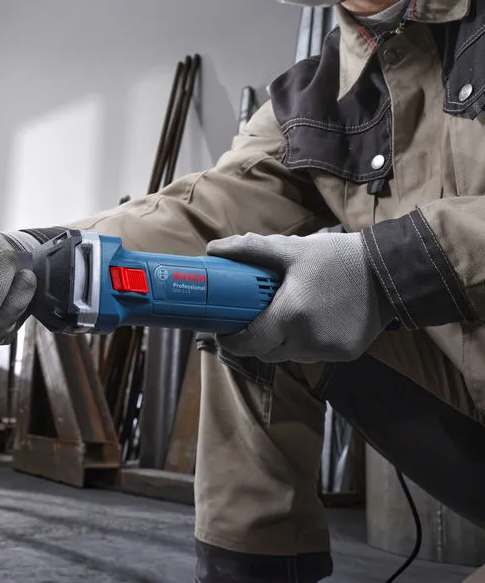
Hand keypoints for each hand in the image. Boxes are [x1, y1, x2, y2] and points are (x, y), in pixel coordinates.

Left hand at [207, 232, 394, 362]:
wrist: (390, 271)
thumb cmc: (337, 258)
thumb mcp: (292, 249)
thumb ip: (250, 249)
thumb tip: (213, 248)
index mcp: (291, 315)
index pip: (249, 343)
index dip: (231, 342)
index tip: (222, 332)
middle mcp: (308, 340)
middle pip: (266, 352)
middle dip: (254, 340)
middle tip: (248, 321)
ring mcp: (328, 351)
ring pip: (289, 355)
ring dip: (279, 342)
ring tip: (280, 317)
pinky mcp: (345, 354)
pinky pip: (312, 354)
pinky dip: (304, 342)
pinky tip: (308, 321)